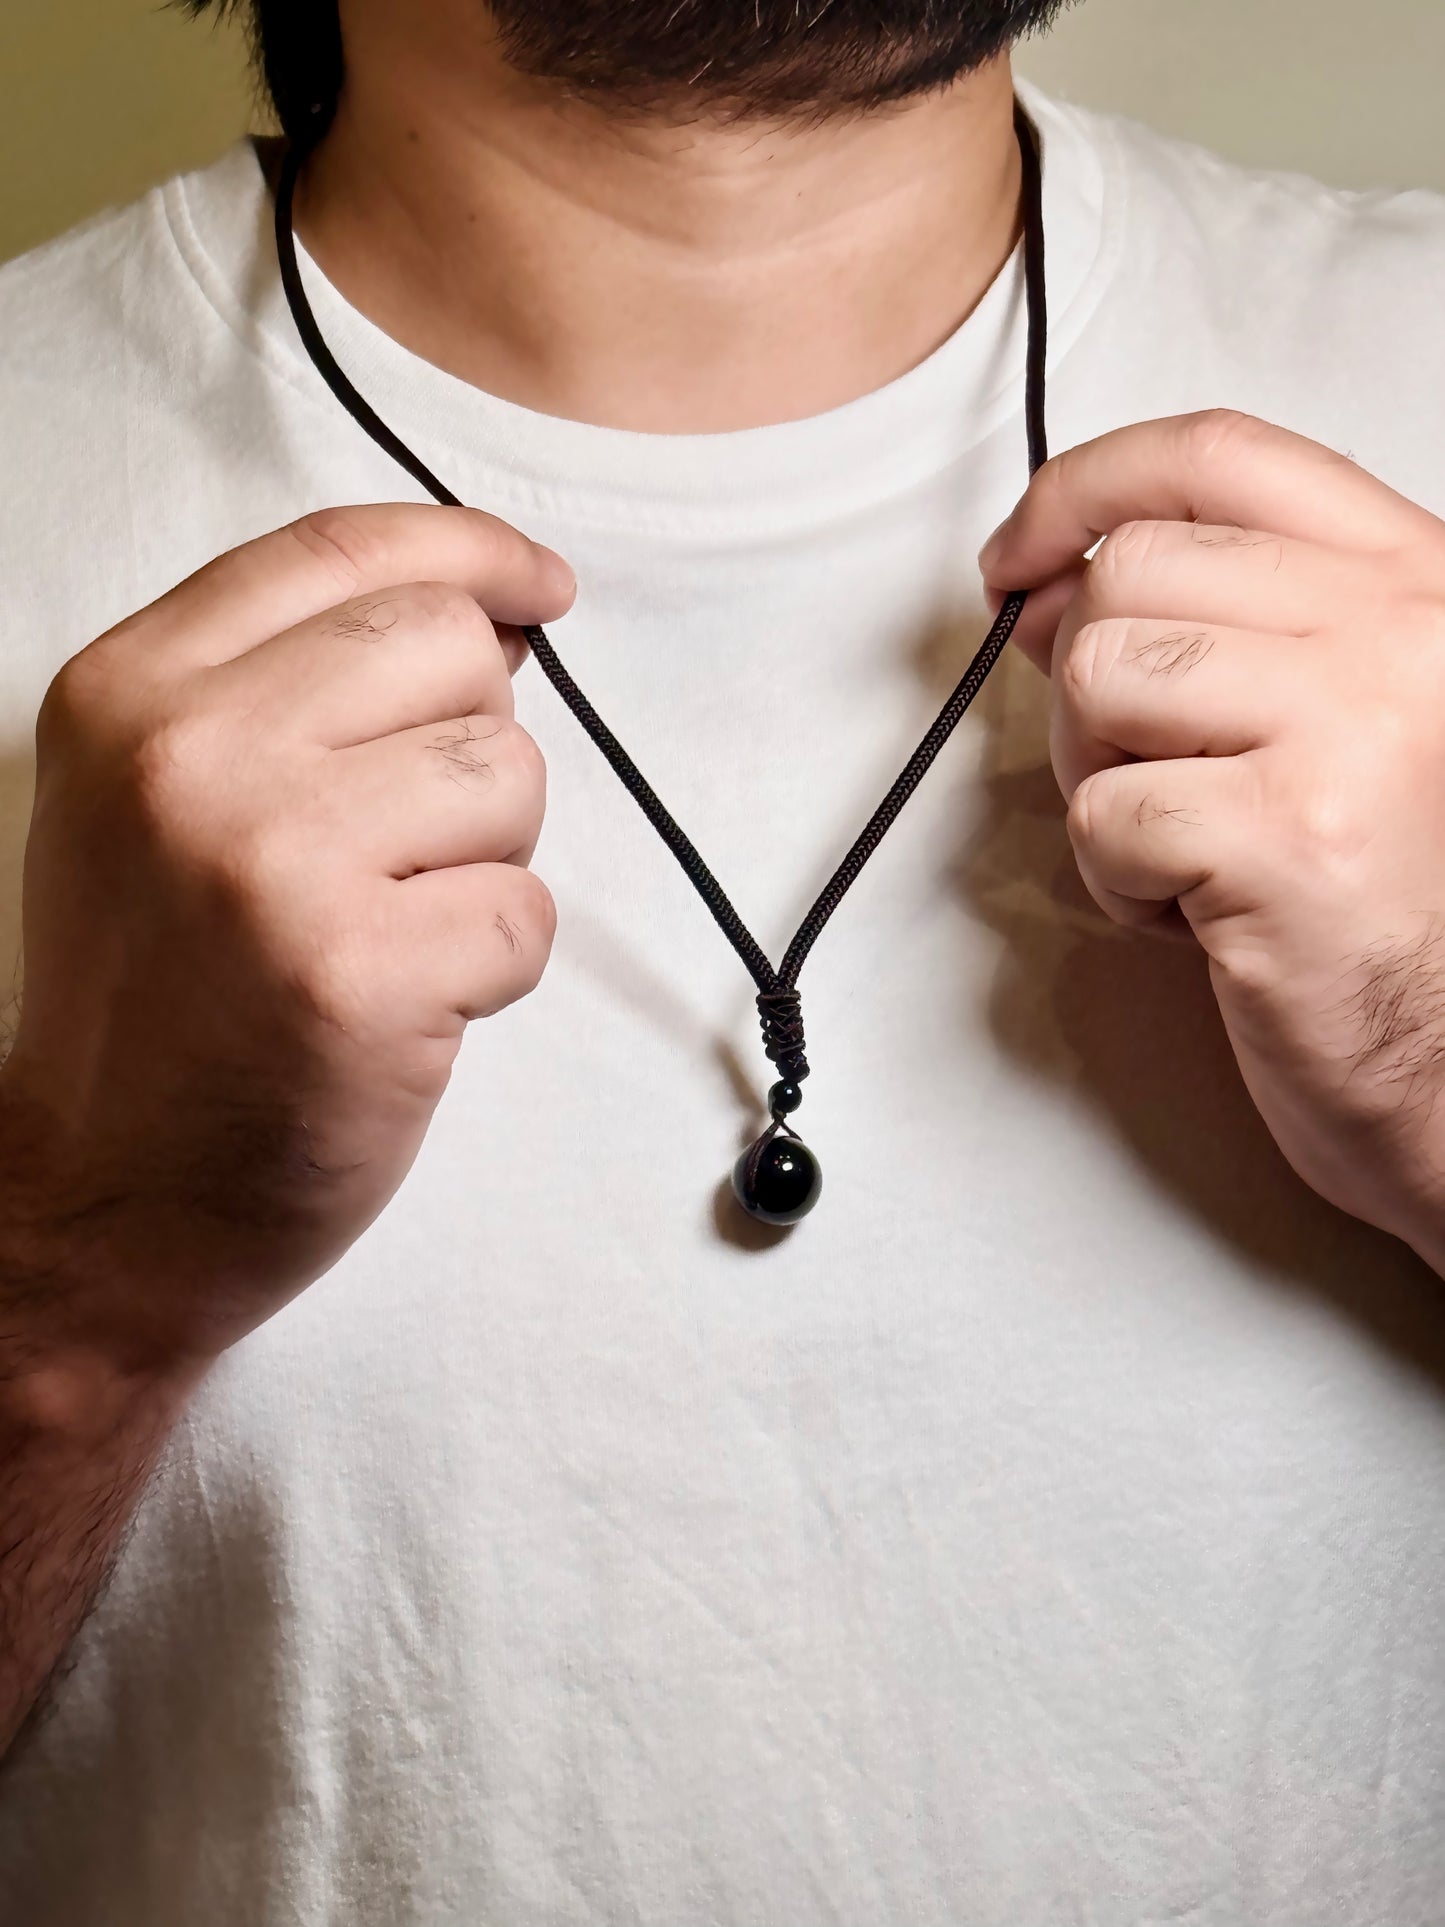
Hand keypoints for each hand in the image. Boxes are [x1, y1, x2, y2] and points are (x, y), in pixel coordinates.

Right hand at [4, 503, 574, 1370]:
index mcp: (130, 691)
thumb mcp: (152, 802)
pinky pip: (526, 913)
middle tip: (408, 846)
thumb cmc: (157, 998)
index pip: (342, 550)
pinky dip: (494, 967)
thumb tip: (489, 620)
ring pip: (508, 774)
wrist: (103, 1201)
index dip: (469, 551)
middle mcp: (189, 754)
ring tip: (395, 927)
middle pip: (449, 649)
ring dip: (487, 860)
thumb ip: (287, 688)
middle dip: (472, 742)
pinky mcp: (357, 974)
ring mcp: (270, 862)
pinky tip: (407, 1006)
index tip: (540, 589)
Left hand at [979, 410, 1444, 1267]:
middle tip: (1144, 770)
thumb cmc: (1392, 903)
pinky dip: (1120, 881)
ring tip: (1187, 846)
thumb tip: (1051, 587)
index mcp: (1413, 583)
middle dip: (1091, 682)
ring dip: (1101, 779)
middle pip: (1131, 572)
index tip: (1023, 548)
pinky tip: (1202, 916)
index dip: (1088, 486)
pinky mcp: (1287, 837)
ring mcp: (1348, 728)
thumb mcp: (1324, 722)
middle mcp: (1396, 635)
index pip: (1221, 456)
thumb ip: (1216, 628)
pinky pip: (1105, 812)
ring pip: (1099, 679)